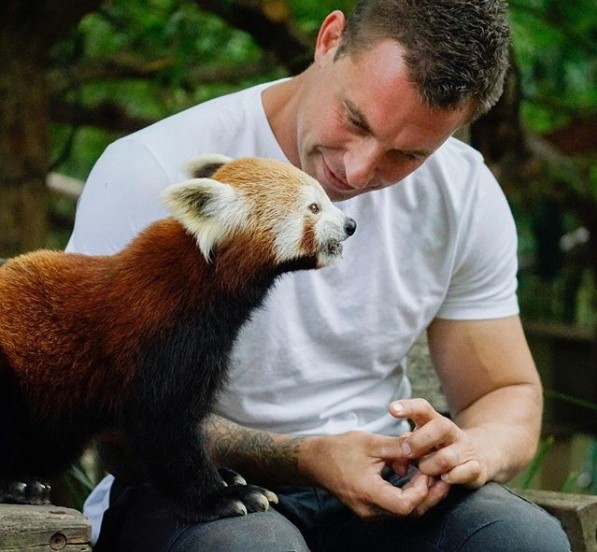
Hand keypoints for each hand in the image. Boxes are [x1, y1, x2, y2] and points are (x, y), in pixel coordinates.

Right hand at [297, 430, 431, 518]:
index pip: (405, 505)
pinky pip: (395, 507)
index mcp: (368, 493)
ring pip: (404, 511)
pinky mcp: (370, 509)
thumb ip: (397, 447)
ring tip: (431, 473)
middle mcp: (369, 509)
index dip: (421, 489)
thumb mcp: (370, 443)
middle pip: (409, 512)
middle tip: (442, 475)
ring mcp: (369, 512)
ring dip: (419, 494)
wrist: (316, 461)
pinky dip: (408, 493)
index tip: (426, 469)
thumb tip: (422, 446)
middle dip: (428, 494)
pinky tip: (413, 475)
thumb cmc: (340, 449)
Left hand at [390, 399, 489, 490]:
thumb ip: (405, 447)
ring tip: (424, 470)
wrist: (477, 455)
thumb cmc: (437, 448)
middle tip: (406, 451)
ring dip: (431, 465)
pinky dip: (452, 477)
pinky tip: (444, 478)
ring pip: (448, 456)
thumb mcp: (420, 443)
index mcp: (434, 421)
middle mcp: (451, 432)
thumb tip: (395, 460)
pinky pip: (465, 472)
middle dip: (419, 440)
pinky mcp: (476, 468)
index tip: (392, 409)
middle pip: (440, 427)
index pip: (423, 408)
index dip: (408, 407)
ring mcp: (465, 449)